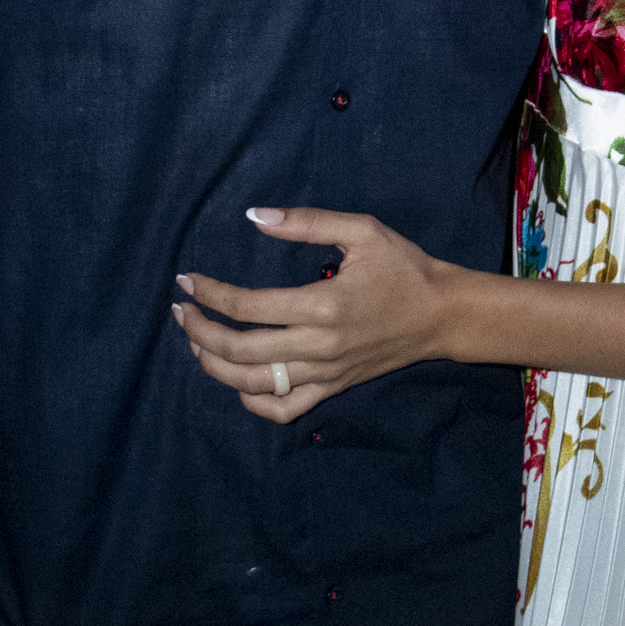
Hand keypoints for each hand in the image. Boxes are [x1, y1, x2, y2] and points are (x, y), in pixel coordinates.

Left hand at [172, 206, 456, 417]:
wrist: (443, 315)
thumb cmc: (403, 268)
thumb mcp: (361, 230)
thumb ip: (306, 221)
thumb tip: (255, 216)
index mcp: (323, 305)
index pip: (248, 306)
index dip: (210, 294)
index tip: (187, 281)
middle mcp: (320, 346)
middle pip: (240, 350)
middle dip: (200, 331)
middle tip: (181, 311)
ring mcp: (325, 373)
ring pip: (254, 384)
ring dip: (214, 367)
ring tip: (197, 343)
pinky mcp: (333, 388)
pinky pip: (284, 409)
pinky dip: (253, 402)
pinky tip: (238, 382)